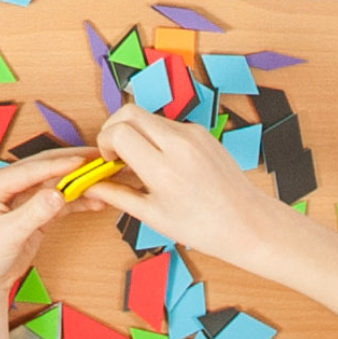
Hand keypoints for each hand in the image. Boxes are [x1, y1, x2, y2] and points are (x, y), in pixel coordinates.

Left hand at [0, 149, 83, 300]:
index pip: (30, 169)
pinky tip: (93, 200)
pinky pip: (57, 202)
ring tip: (102, 179)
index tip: (81, 161)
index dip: (57, 164)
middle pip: (45, 169)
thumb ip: (33, 213)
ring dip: (77, 183)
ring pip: (54, 184)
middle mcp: (6, 186)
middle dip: (72, 165)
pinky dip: (75, 201)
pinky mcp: (33, 213)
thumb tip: (58, 194)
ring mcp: (21, 199)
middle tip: (98, 159)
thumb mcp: (8, 235)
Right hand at [80, 105, 281, 270]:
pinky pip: (169, 124)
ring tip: (142, 163)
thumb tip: (90, 186)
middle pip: (130, 112)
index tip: (110, 161)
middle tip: (116, 153)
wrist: (246, 222)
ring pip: (149, 116)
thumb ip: (118, 195)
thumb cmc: (202, 226)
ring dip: (136, 132)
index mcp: (163, 169)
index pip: (119, 131)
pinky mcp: (202, 131)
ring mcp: (193, 134)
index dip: (105, 142)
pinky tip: (163, 162)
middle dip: (114, 127)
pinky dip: (156, 136)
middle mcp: (178, 144)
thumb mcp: (153, 216)